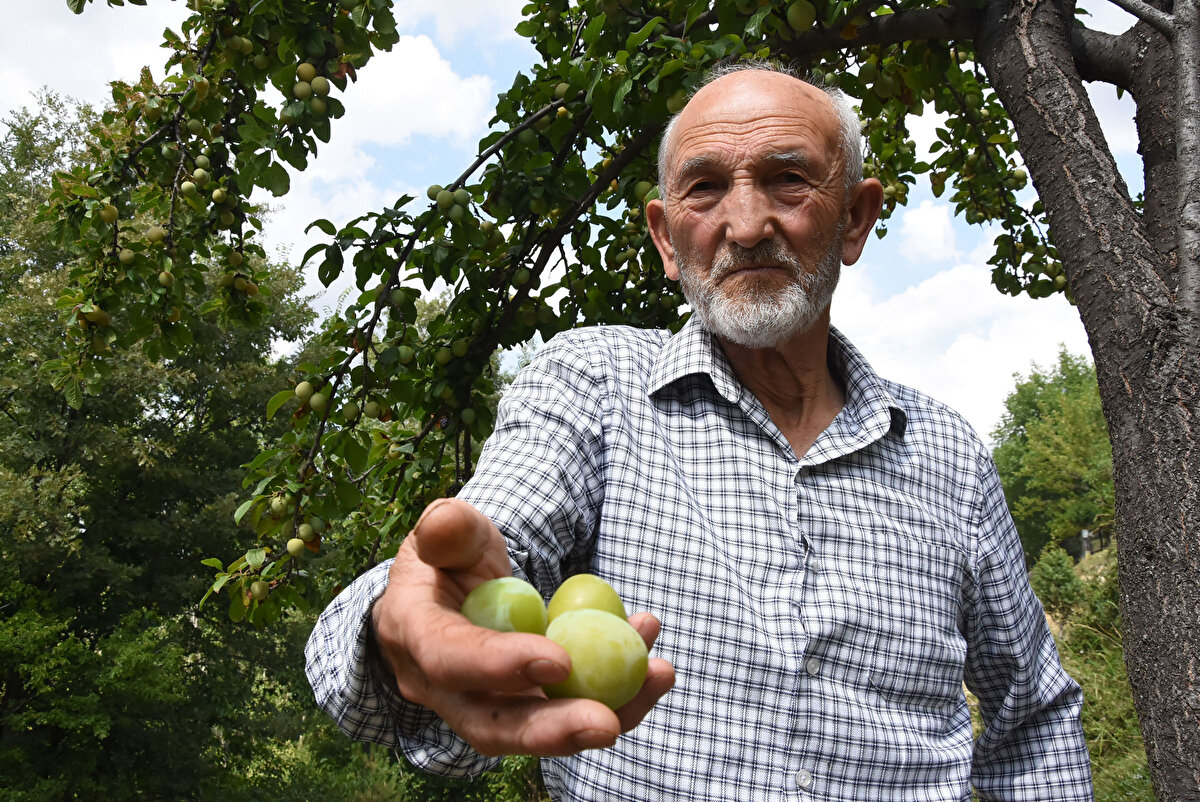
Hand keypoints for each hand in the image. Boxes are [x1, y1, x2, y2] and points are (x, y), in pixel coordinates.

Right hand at [370, 497, 674, 756]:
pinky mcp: (526, 708)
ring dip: (606, 711)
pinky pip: (572, 708)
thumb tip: (444, 525)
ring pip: (540, 728)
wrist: (458, 589)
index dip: (497, 664)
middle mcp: (442, 687)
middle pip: (492, 725)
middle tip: (608, 722)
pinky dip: (618, 691)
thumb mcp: (447, 529)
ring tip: (659, 675)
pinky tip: (656, 661)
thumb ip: (448, 526)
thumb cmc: (449, 555)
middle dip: (551, 729)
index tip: (557, 659)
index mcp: (412, 634)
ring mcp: (486, 705)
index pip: (449, 659)